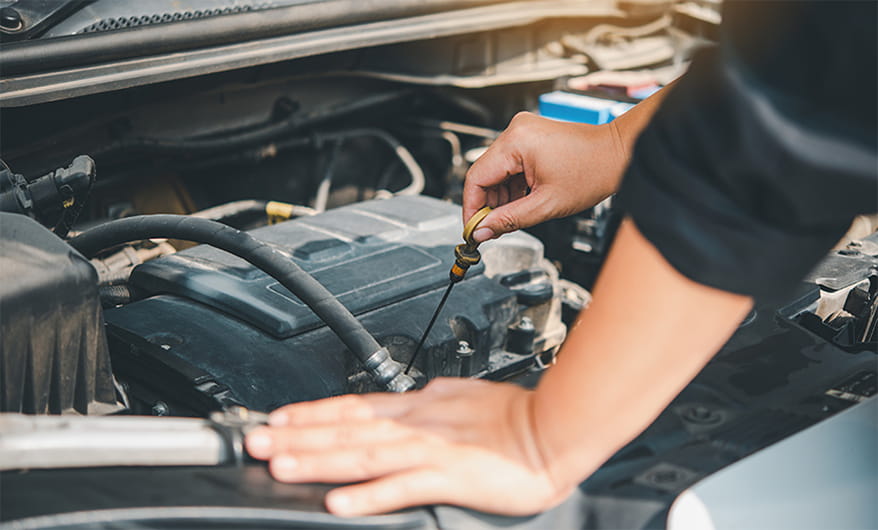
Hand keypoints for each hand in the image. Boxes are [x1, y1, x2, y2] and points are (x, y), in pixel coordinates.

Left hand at [245, 378, 573, 516]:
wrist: (552, 429)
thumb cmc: (512, 417)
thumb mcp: (460, 396)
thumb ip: (428, 401)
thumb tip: (407, 398)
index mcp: (418, 407)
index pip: (353, 408)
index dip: (311, 413)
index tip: (277, 417)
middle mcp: (416, 425)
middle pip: (346, 430)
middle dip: (297, 436)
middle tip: (255, 440)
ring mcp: (430, 450)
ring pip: (363, 455)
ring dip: (319, 460)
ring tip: (280, 466)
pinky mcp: (450, 477)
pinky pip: (402, 487)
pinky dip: (368, 495)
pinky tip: (339, 503)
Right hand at [463, 112, 626, 241]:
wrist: (619, 153)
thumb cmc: (593, 172)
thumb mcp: (546, 205)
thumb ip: (508, 220)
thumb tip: (482, 232)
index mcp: (515, 142)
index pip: (475, 178)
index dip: (471, 208)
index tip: (472, 230)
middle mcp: (515, 131)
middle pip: (484, 174)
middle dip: (487, 204)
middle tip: (491, 229)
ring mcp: (523, 132)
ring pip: (497, 171)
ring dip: (501, 196)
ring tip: (515, 215)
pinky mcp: (531, 137)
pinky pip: (510, 164)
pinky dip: (512, 185)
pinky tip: (523, 200)